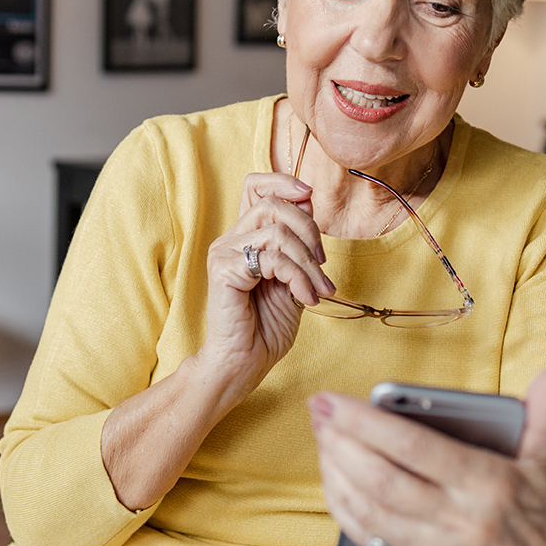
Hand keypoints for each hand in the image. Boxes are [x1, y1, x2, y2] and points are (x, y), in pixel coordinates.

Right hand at [190, 172, 334, 405]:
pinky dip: (297, 277)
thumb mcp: (294, 278)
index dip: (283, 182)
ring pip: (276, 231)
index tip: (309, 196)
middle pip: (272, 204)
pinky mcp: (223, 272)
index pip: (255, 185)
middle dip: (309, 230)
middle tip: (322, 265)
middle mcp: (230, 240)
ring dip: (307, 262)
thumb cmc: (266, 327)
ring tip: (316, 290)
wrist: (245, 364)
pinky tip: (304, 299)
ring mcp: (224, 254)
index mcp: (245, 237)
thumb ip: (299, 245)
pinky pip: (271, 259)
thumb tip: (309, 203)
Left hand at [309, 367, 545, 545]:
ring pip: (370, 512)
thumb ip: (545, 413)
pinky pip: (372, 542)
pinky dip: (346, 511)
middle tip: (317, 414)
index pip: (414, 447)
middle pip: (382, 480)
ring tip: (322, 441)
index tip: (334, 400)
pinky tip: (333, 483)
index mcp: (489, 484)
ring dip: (336, 474)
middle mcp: (461, 521)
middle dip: (339, 443)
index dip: (366, 422)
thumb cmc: (544, 514)